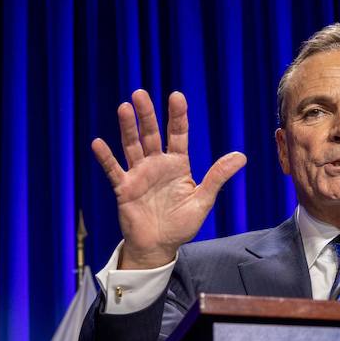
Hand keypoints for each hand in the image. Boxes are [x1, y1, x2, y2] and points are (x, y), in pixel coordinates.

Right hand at [91, 90, 246, 268]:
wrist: (159, 247)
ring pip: (132, 146)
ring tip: (124, 108)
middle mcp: (157, 164)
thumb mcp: (203, 200)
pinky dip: (106, 157)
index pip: (177, 134)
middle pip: (150, 134)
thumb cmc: (181, 225)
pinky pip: (113, 170)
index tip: (176, 96)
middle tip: (140, 94)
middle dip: (146, 114)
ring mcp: (139, 174)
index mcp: (177, 165)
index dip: (177, 116)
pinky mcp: (124, 188)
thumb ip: (217, 177)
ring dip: (127, 128)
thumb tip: (241, 156)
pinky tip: (98, 143)